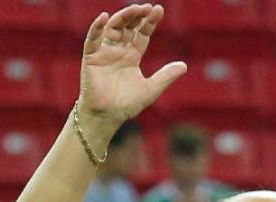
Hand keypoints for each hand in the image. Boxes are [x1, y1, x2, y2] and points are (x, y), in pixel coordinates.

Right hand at [79, 4, 185, 125]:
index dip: (149, 22)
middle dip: (137, 17)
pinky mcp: (91, 58)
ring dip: (122, 18)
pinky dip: (96, 28)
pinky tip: (104, 17)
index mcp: (132, 56)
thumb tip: (184, 65)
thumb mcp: (152, 88)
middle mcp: (118, 51)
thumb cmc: (128, 104)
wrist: (108, 115)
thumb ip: (166, 76)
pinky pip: (92, 39)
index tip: (158, 9)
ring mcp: (104, 52)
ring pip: (112, 29)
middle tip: (147, 7)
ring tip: (134, 9)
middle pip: (128, 28)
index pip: (142, 34)